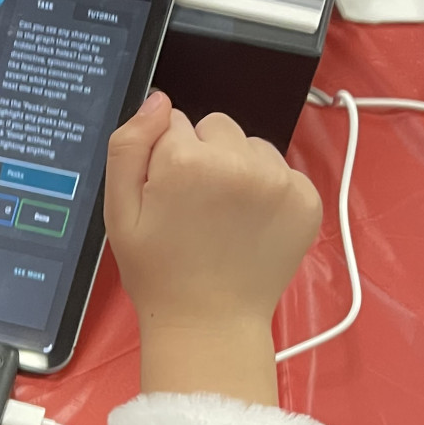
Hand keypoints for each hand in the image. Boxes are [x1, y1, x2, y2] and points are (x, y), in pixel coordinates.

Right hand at [104, 92, 322, 406]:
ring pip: (252, 146)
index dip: (164, 159)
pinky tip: (250, 226)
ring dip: (239, 170)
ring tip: (225, 218)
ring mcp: (278, 179)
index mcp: (186, 159)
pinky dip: (269, 191)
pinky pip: (282, 171)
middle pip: (217, 127)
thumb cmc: (158, 272)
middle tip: (196, 208)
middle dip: (205, 156)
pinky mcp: (305, 198)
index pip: (173, 124)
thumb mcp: (118, 211)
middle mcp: (238, 160)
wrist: (208, 324)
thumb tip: (159, 100)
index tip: (166, 196)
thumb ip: (128, 146)